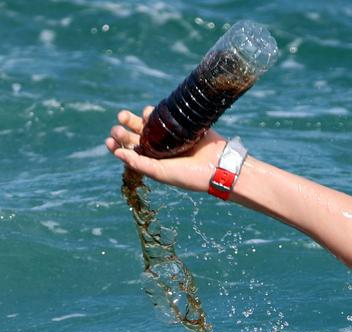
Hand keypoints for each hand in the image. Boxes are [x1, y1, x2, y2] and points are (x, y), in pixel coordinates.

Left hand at [104, 106, 226, 191]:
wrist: (220, 166)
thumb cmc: (190, 175)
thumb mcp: (161, 173)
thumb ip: (139, 163)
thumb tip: (116, 153)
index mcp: (154, 162)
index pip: (130, 151)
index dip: (117, 146)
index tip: (109, 142)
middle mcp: (160, 148)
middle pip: (135, 136)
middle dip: (123, 131)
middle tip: (117, 128)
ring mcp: (170, 135)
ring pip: (146, 124)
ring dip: (133, 119)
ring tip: (124, 117)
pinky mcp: (181, 124)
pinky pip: (163, 115)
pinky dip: (153, 112)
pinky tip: (146, 112)